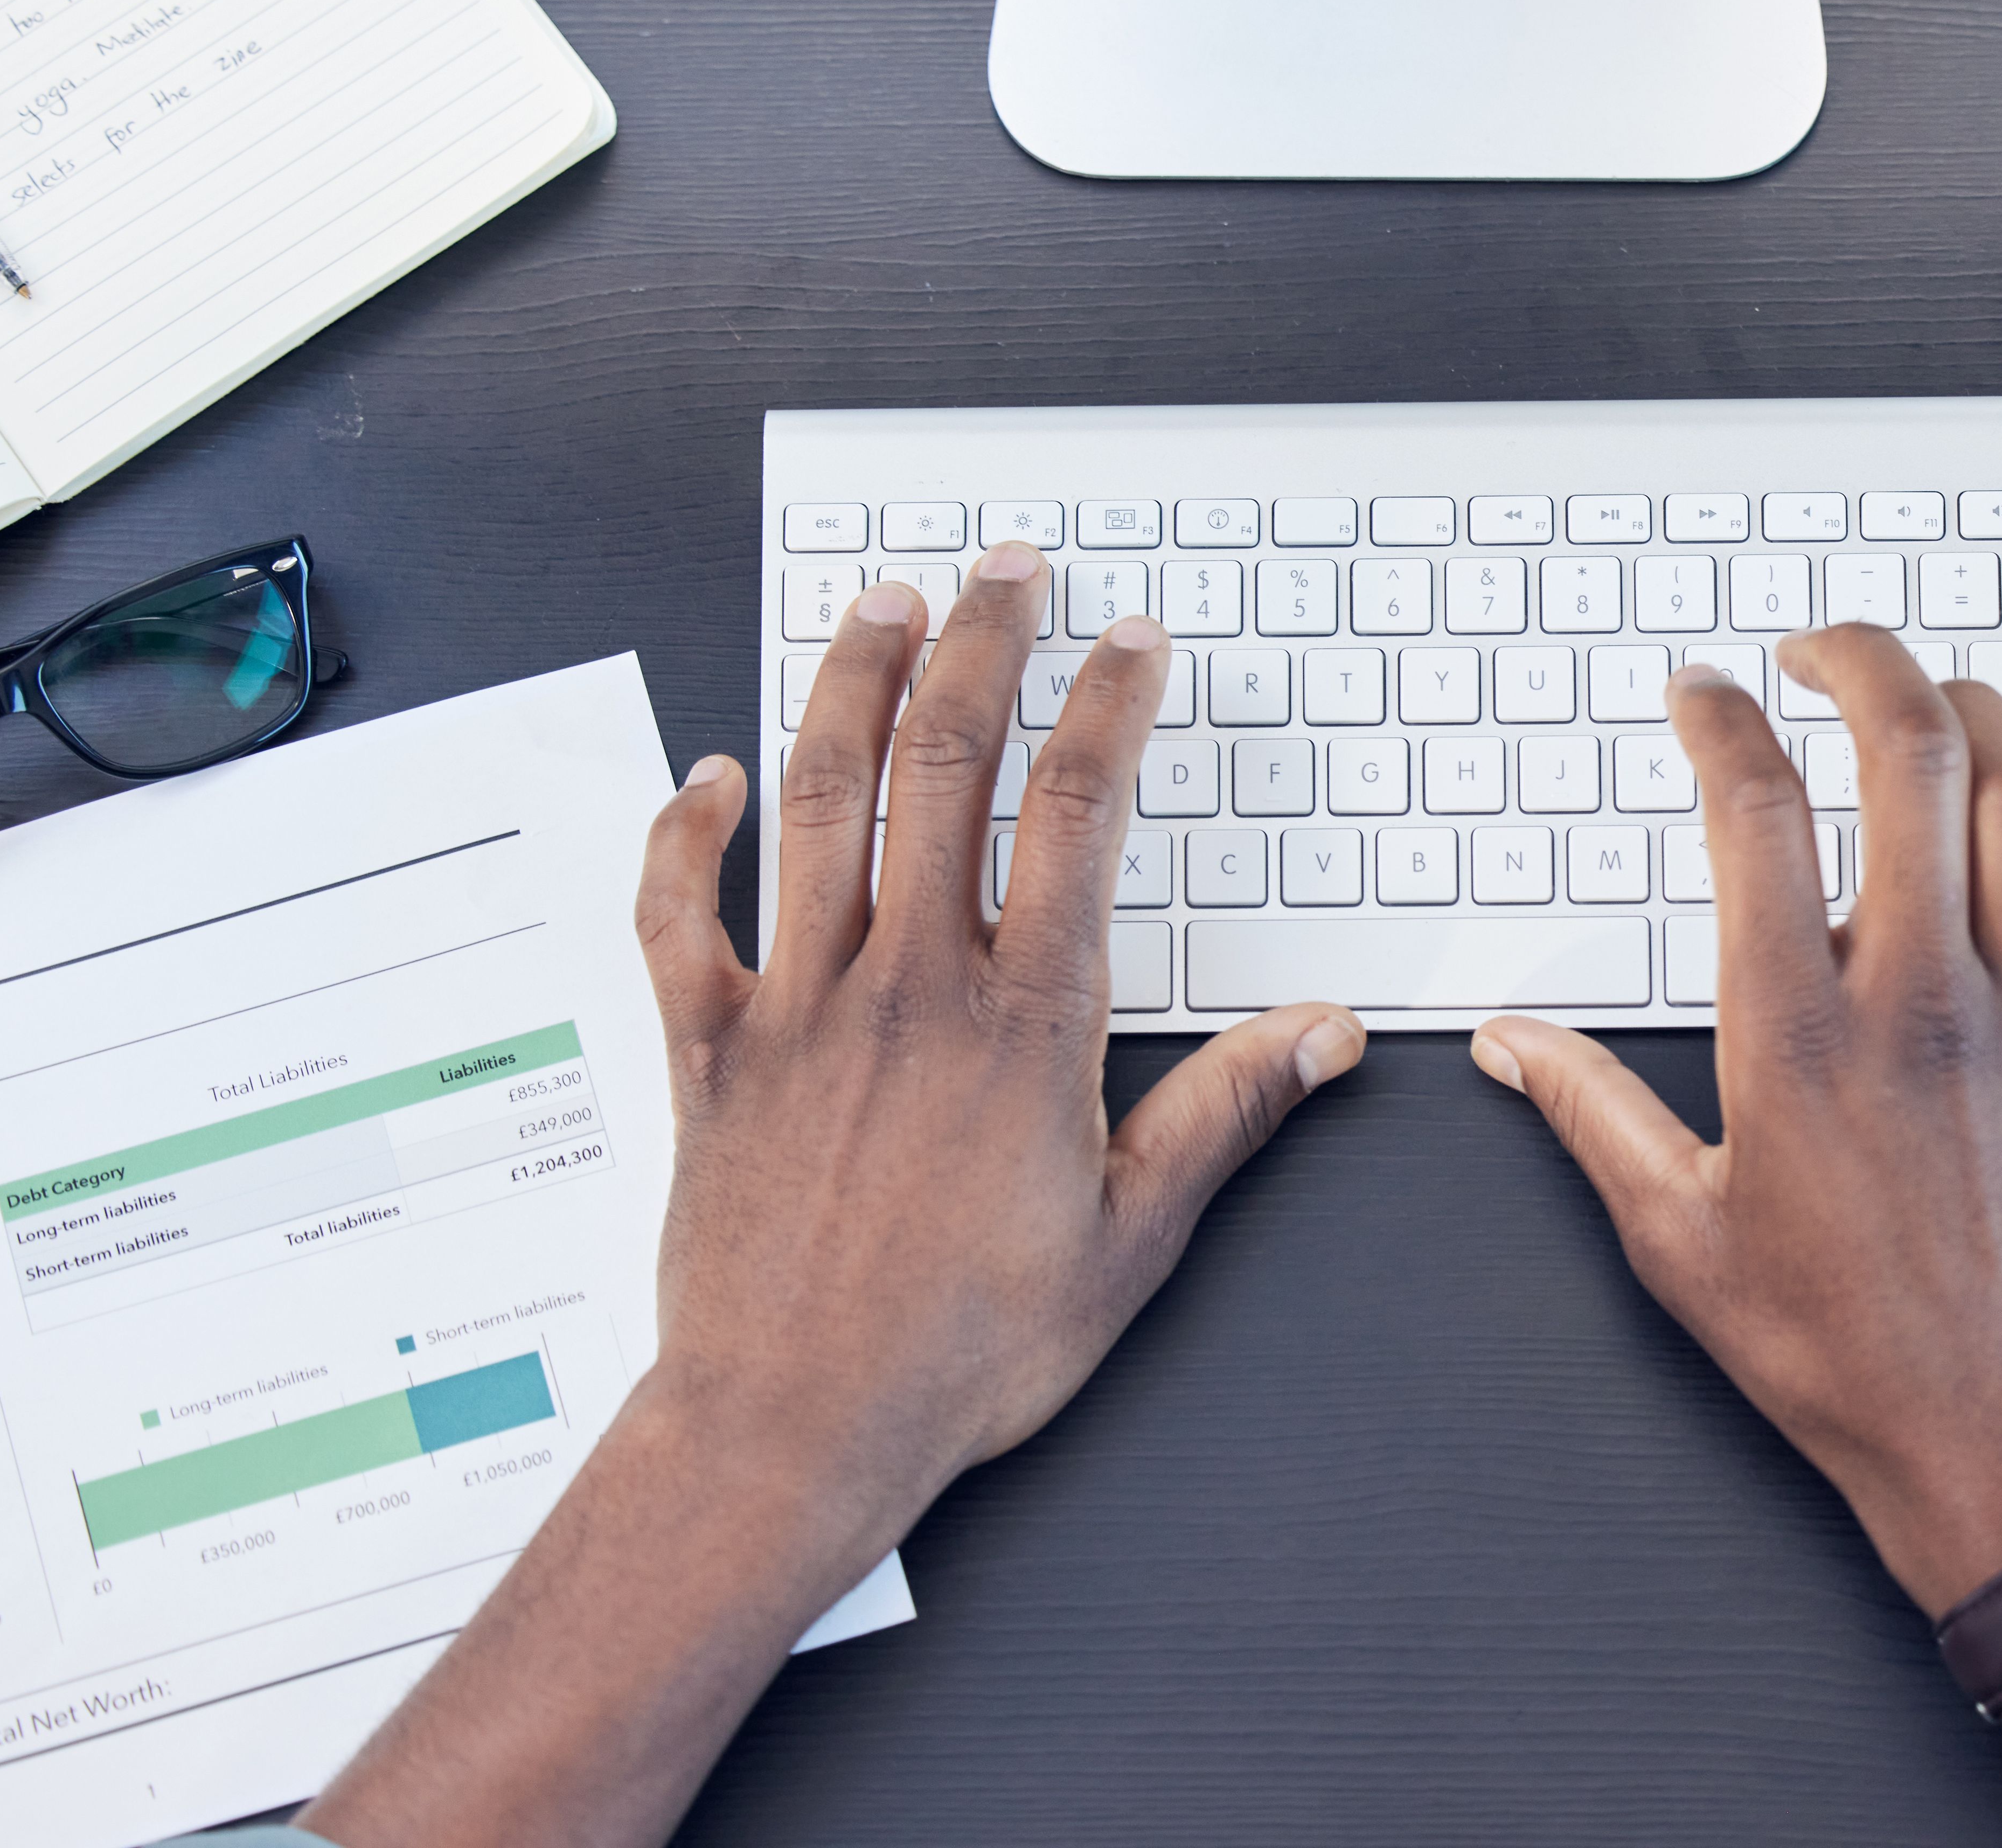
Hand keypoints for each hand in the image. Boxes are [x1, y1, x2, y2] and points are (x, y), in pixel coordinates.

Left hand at [627, 552, 1364, 1522]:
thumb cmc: (961, 1352)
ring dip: (849, 687)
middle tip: (1005, 570)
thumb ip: (1225, 1117)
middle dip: (982, 645)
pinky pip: (677, 916)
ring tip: (880, 605)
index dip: (1108, 706)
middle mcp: (908, 987)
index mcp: (1023, 1024)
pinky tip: (703, 776)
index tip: (1130, 642)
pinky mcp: (708, 1054)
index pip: (1075, 812)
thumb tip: (1324, 1036)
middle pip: (945, 764)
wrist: (792, 1431)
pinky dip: (683, 836)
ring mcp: (798, 1009)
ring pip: (817, 802)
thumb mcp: (1132, 1243)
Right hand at [1477, 626, 2001, 1611]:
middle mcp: (1921, 1002)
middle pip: (1907, 753)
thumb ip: (1590, 1112)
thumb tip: (1509, 1040)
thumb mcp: (1677, 1238)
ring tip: (1924, 699)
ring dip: (1969, 714)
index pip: (1756, 810)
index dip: (1721, 719)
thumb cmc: (1843, 1353)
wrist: (2001, 1443)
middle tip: (1818, 649)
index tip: (1704, 693)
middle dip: (1857, 661)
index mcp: (1800, 1036)